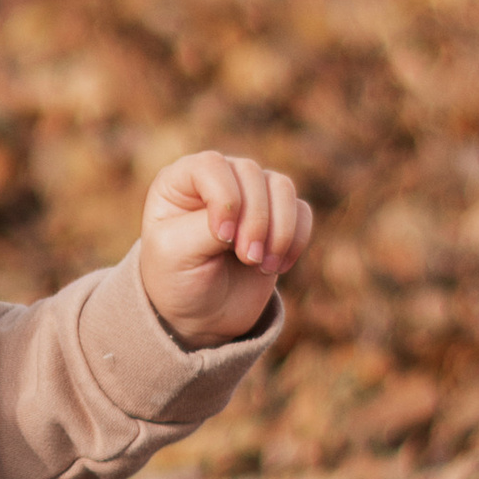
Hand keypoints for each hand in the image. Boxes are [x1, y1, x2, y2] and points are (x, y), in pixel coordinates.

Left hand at [140, 152, 311, 344]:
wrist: (201, 314)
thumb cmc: (176, 279)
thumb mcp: (176, 252)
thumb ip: (206, 226)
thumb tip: (246, 216)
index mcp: (179, 182)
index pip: (212, 164)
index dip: (224, 197)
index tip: (223, 237)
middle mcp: (217, 180)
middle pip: (251, 173)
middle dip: (255, 220)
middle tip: (247, 259)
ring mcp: (250, 195)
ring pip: (282, 187)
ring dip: (279, 230)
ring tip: (261, 265)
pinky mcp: (277, 217)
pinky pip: (302, 211)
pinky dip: (296, 240)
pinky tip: (278, 266)